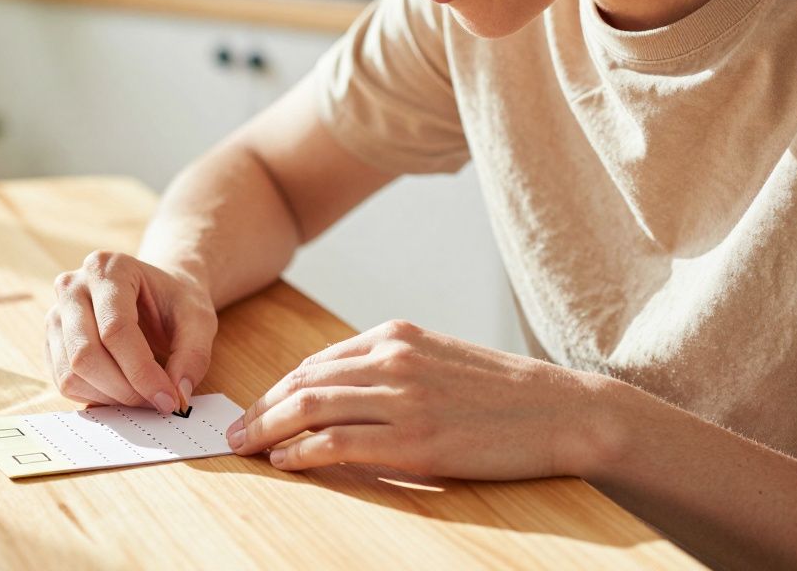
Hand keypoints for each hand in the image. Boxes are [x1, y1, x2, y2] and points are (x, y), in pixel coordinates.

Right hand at [45, 250, 217, 412]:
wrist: (154, 293)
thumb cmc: (174, 301)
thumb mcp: (199, 318)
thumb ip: (193, 354)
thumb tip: (178, 394)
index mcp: (108, 268)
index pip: (115, 329)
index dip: (142, 372)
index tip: (169, 399)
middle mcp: (72, 286)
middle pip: (86, 354)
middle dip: (125, 389)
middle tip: (157, 402)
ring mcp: (56, 314)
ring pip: (71, 373)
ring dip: (110, 397)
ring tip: (142, 395)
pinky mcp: (51, 341)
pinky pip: (64, 381)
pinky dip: (96, 396)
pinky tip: (123, 390)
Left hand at [225, 320, 611, 478]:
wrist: (562, 410)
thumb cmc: (502, 392)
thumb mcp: (439, 361)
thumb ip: (390, 370)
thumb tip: (340, 396)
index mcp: (395, 336)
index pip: (316, 361)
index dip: (278, 388)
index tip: (257, 409)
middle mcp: (391, 359)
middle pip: (302, 382)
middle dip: (261, 409)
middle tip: (234, 432)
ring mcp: (401, 397)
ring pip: (310, 408)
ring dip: (268, 429)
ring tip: (245, 447)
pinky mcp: (414, 439)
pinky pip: (336, 443)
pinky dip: (301, 452)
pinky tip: (284, 461)